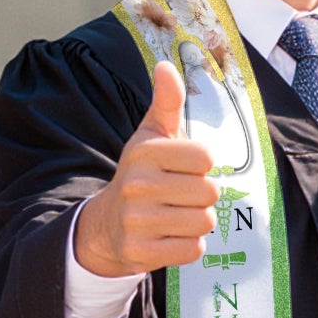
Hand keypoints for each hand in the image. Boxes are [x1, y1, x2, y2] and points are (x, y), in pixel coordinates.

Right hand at [72, 61, 219, 276]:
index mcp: (145, 153)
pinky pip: (193, 250)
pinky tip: (170, 235)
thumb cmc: (141, 174)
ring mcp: (138, 221)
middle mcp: (138, 185)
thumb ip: (167, 102)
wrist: (108, 224)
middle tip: (180, 195)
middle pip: (209, 192)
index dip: (201, 165)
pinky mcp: (142, 251)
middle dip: (201, 196)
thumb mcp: (151, 136)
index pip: (206, 157)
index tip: (182, 168)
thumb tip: (167, 65)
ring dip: (197, 221)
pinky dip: (189, 245)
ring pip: (203, 222)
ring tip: (176, 215)